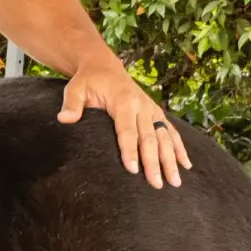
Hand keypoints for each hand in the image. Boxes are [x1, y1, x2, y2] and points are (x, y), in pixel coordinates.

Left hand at [57, 57, 190, 188]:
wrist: (103, 66)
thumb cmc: (87, 81)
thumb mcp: (75, 88)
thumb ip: (72, 104)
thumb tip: (64, 119)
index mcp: (122, 101)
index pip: (126, 130)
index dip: (130, 150)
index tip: (133, 169)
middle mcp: (141, 105)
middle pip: (149, 137)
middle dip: (153, 162)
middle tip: (156, 184)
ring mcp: (151, 109)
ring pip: (164, 137)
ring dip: (170, 160)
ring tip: (175, 182)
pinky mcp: (156, 112)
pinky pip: (171, 131)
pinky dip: (179, 148)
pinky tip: (185, 164)